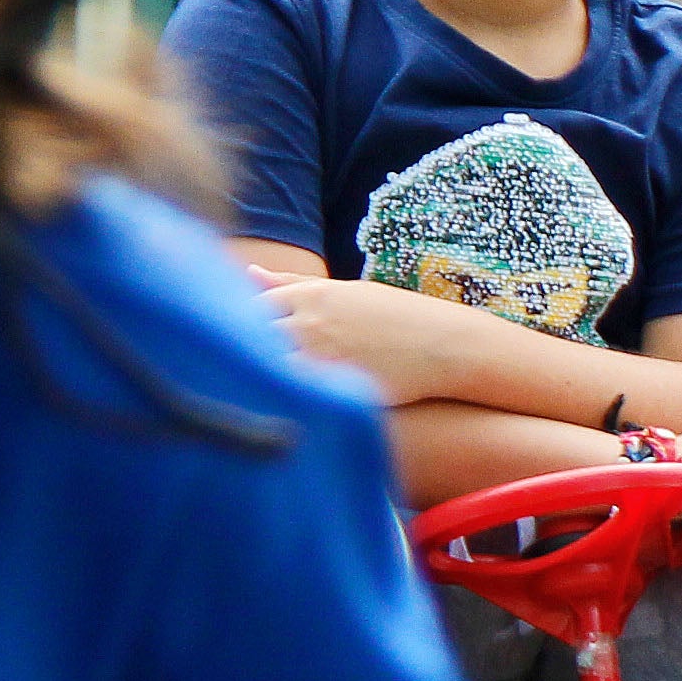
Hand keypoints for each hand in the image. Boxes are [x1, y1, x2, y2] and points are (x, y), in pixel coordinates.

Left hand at [260, 270, 484, 399]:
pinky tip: (280, 405)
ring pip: (263, 367)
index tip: (245, 342)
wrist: (448, 346)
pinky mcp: (335, 386)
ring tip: (252, 391)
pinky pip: (290, 395)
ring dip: (254, 378)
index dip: (240, 327)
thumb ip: (294, 284)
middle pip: (247, 337)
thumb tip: (248, 274)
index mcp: (308, 295)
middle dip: (238, 352)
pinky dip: (279, 399)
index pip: (247, 308)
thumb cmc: (399, 318)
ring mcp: (320, 355)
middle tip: (233, 370)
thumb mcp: (346, 292)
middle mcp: (308, 322)